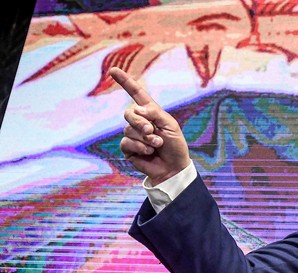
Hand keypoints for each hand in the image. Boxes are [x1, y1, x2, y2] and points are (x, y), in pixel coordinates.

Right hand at [109, 67, 190, 184]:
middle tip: (152, 130)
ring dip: (146, 138)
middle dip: (140, 122)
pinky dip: (140, 147)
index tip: (113, 70)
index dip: (125, 82)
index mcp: (151, 112)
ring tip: (157, 145)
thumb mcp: (171, 126)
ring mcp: (132, 135)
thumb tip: (138, 109)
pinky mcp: (128, 149)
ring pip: (128, 130)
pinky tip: (149, 153)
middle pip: (129, 113)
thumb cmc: (175, 146)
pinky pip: (126, 142)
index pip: (136, 93)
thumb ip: (155, 114)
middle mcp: (139, 121)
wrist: (174, 168)